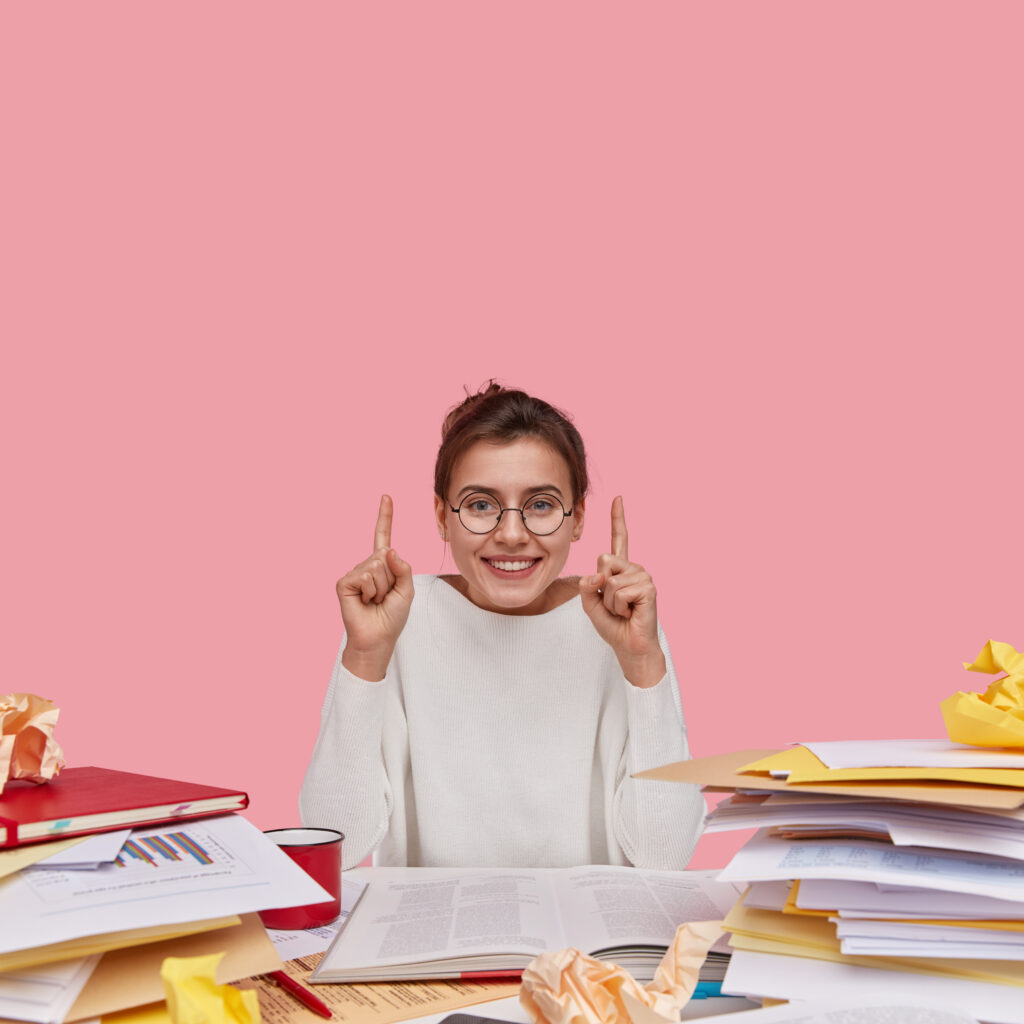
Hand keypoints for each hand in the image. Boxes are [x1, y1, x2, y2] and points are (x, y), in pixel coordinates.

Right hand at [337, 495, 413, 680]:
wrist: (378, 638)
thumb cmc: (392, 617)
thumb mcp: (406, 590)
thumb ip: (403, 568)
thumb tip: (390, 549)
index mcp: (383, 565)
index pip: (383, 536)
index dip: (385, 516)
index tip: (386, 496)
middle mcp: (367, 565)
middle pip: (386, 556)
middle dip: (392, 579)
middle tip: (384, 597)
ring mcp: (354, 572)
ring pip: (377, 566)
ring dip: (382, 588)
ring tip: (375, 601)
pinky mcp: (345, 582)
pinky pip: (365, 576)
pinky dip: (371, 591)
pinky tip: (365, 602)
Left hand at [579, 496, 666, 687]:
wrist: (629, 646)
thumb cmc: (613, 625)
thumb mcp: (590, 603)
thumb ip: (587, 585)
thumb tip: (598, 573)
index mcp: (621, 569)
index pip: (619, 539)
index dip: (617, 518)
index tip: (618, 498)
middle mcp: (634, 568)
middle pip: (603, 560)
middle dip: (600, 587)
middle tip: (614, 605)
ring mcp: (643, 576)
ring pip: (609, 579)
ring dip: (609, 601)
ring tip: (623, 610)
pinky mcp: (648, 588)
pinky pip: (619, 591)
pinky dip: (618, 606)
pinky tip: (630, 613)